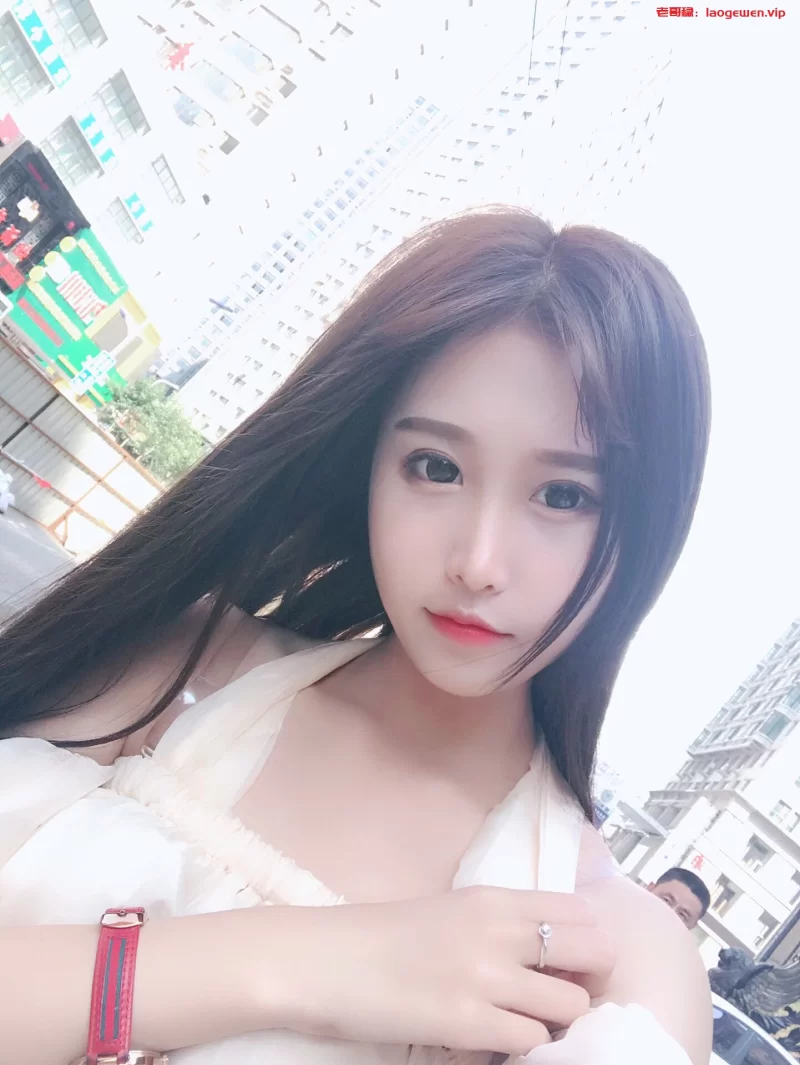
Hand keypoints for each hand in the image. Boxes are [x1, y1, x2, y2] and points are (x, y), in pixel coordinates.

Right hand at [261, 887, 615, 1055]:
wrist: (328, 960)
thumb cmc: (384, 936)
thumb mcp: (452, 911)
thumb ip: (501, 923)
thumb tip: (550, 950)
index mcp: (494, 898)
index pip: (580, 910)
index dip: (589, 941)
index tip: (573, 963)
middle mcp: (500, 931)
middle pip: (594, 951)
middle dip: (588, 980)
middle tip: (559, 998)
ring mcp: (486, 977)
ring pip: (572, 1005)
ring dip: (557, 1021)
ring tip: (526, 1024)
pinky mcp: (468, 1023)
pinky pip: (533, 1042)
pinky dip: (524, 1047)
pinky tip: (497, 1041)